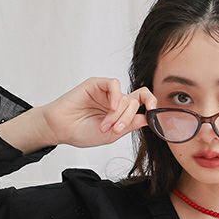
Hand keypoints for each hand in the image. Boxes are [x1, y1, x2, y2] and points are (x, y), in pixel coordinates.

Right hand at [40, 76, 157, 148]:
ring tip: (104, 125)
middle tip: (116, 129)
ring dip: (117, 114)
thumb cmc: (82, 133)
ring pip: (125, 97)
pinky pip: (114, 84)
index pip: (143, 105)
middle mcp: (116, 101)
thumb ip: (129, 125)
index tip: (156, 116)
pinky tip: (110, 107)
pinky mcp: (97, 84)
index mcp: (122, 113)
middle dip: (128, 118)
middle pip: (135, 103)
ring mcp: (108, 93)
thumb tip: (148, 118)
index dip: (152, 108)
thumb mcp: (112, 135)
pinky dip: (115, 96)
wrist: (63, 129)